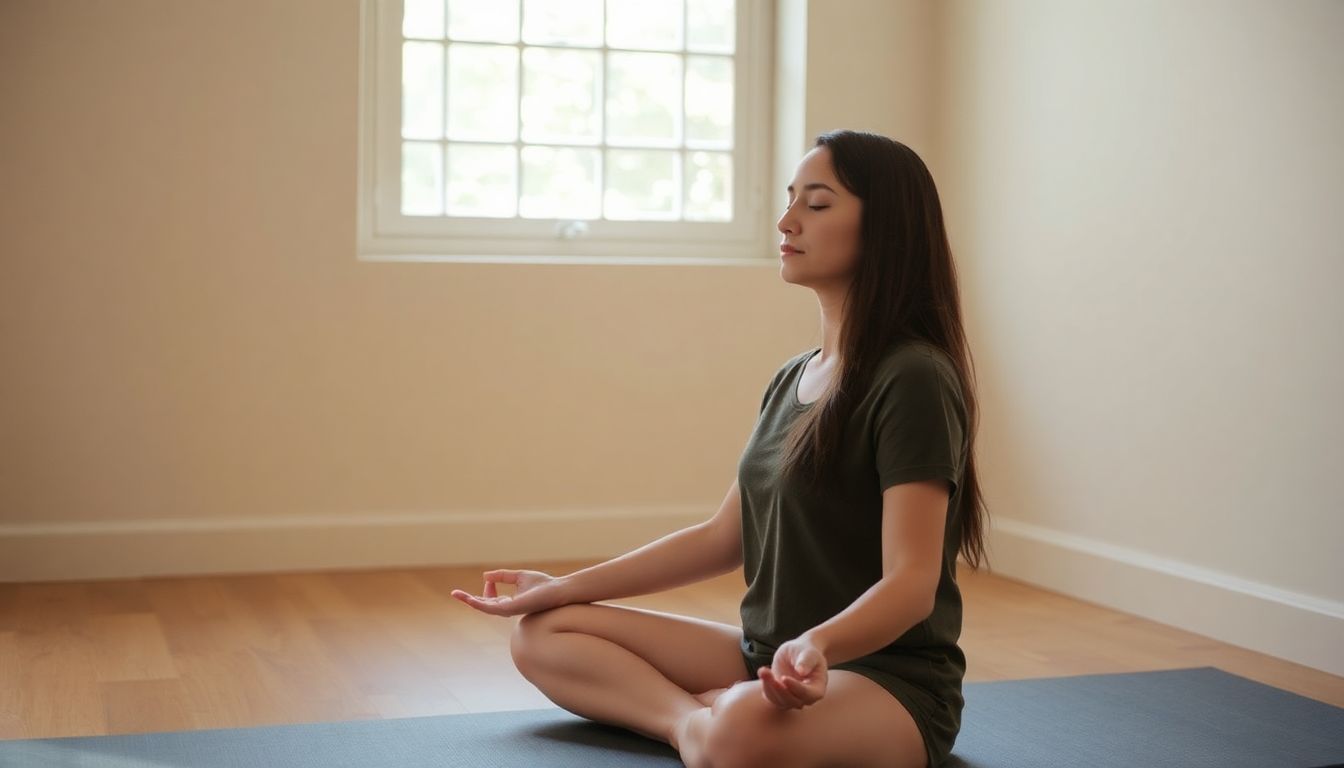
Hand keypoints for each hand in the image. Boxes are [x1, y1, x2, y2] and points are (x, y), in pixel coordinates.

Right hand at [450, 569, 565, 616]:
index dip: (487, 589)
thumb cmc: (544, 585)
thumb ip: (503, 576)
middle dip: (469, 600)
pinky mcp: (512, 609)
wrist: (558, 591)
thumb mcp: (519, 576)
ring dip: (471, 601)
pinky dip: (481, 604)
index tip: (489, 580)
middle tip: (454, 594)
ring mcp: (509, 610)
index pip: (491, 600)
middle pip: (484, 606)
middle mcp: (508, 609)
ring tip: (457, 595)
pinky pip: (493, 608)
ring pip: (485, 608)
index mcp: (511, 603)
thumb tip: (485, 576)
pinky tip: (471, 599)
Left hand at [756, 635, 827, 708]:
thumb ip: (806, 661)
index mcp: (818, 688)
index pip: (808, 694)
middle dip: (779, 689)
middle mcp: (806, 698)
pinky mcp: (780, 696)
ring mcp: (793, 699)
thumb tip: (801, 672)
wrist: (798, 652)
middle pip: (793, 701)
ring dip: (769, 688)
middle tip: (768, 673)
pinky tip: (762, 672)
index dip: (796, 688)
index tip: (784, 678)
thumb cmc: (807, 651)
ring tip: (763, 671)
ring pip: (780, 701)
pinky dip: (765, 687)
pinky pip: (771, 698)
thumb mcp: (809, 652)